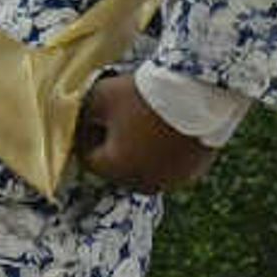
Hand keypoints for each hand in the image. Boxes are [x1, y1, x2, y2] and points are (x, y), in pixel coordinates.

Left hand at [76, 72, 217, 193]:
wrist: (196, 91)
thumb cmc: (142, 94)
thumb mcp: (101, 96)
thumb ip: (83, 113)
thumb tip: (80, 122)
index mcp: (116, 171)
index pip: (89, 158)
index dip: (87, 135)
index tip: (95, 114)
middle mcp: (143, 184)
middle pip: (118, 167)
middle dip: (114, 145)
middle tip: (120, 116)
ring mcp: (172, 181)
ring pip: (146, 167)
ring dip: (141, 150)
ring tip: (145, 120)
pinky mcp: (194, 172)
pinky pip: (171, 164)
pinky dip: (166, 151)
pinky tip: (168, 127)